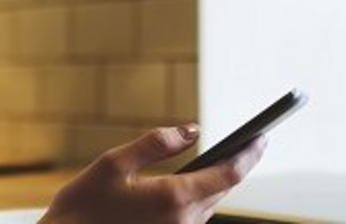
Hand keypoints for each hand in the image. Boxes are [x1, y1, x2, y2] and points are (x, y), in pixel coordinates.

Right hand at [40, 126, 264, 223]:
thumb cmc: (83, 206)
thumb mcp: (113, 163)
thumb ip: (155, 144)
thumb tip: (192, 131)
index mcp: (173, 198)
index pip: (228, 175)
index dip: (249, 154)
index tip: (262, 137)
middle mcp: (183, 223)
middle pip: (222, 192)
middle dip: (235, 167)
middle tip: (249, 143)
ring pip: (208, 207)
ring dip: (216, 185)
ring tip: (225, 161)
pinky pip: (192, 220)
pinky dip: (197, 200)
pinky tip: (192, 187)